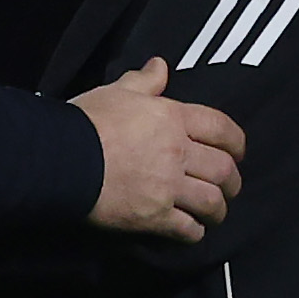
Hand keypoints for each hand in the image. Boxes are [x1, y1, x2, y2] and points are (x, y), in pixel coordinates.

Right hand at [74, 59, 245, 242]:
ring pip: (212, 202)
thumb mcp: (116, 92)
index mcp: (173, 118)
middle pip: (224, 170)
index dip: (236, 143)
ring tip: (214, 214)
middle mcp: (178, 152)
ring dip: (218, 210)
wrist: (60, 158)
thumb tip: (160, 66)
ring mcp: (167, 187)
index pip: (222, 129)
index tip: (238, 153)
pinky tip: (192, 231)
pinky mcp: (153, 216)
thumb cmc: (85, 121)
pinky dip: (194, 232)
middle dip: (232, 182)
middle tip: (229, 188)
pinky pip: (187, 228)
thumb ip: (143, 81)